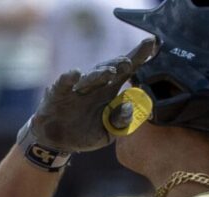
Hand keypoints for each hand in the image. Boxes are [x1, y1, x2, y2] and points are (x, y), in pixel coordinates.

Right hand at [23, 38, 158, 154]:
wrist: (57, 141)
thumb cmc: (85, 132)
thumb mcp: (107, 132)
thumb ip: (120, 122)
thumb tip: (128, 106)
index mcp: (109, 90)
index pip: (127, 71)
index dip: (139, 57)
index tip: (152, 43)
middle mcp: (95, 85)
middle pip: (109, 69)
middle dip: (119, 64)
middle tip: (128, 62)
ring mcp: (76, 88)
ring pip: (90, 77)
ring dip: (99, 73)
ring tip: (110, 72)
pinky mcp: (58, 94)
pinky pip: (63, 84)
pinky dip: (68, 78)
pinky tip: (75, 74)